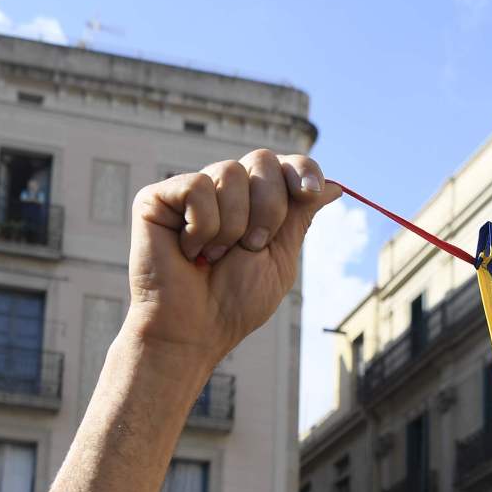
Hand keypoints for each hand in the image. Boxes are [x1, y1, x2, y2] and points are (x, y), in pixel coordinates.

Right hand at [126, 150, 341, 367]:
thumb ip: (300, 217)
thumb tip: (334, 186)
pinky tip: (188, 251)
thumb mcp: (279, 258)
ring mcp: (188, 192)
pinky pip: (197, 187)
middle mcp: (222, 191)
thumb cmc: (233, 304)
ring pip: (229, 171)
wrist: (194, 331)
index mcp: (252, 203)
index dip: (302, 169)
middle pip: (262, 160)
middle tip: (250, 247)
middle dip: (268, 208)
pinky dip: (201, 227)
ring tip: (214, 257)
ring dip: (232, 226)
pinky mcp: (157, 198)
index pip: (284, 164)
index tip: (311, 192)